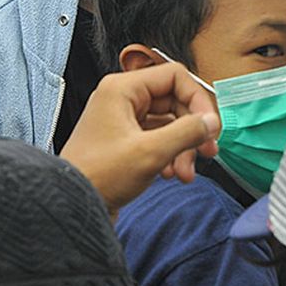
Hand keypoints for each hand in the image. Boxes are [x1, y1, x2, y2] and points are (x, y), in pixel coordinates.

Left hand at [62, 63, 220, 213]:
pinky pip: (157, 139)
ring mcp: (122, 120)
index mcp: (122, 89)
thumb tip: (211, 122)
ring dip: (183, 147)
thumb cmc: (98, 176)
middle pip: (174, 101)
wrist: (73, 207)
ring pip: (168, 123)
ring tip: (185, 173)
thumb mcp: (150, 152)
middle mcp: (122, 99)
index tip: (211, 126)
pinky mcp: (124, 142)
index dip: (198, 100)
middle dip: (192, 130)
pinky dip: (170, 155)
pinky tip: (171, 174)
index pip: (174, 77)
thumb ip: (187, 132)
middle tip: (206, 153)